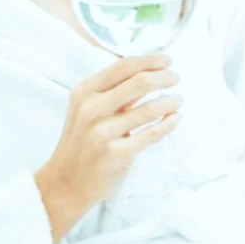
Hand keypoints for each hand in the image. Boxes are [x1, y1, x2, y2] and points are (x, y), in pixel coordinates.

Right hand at [39, 54, 182, 212]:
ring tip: (178, 100)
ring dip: (170, 101)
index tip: (167, 60)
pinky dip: (168, 123)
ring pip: (150, 108)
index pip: (123, 66)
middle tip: (176, 77)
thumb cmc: (81, 143)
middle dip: (164, 77)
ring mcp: (104, 132)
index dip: (149, 60)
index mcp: (85, 92)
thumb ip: (113, 92)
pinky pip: (152, 134)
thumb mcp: (87, 110)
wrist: (66, 183)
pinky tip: (175, 118)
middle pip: (140, 82)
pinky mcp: (117, 153)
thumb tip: (147, 74)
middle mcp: (92, 109)